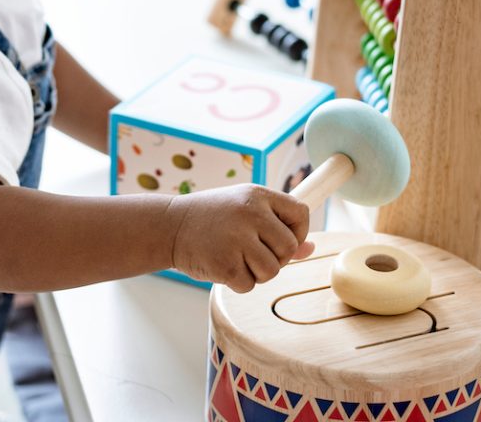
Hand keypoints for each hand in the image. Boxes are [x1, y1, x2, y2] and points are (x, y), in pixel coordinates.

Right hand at [164, 184, 314, 292]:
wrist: (169, 226)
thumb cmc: (210, 218)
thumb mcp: (244, 210)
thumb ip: (277, 226)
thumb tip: (311, 248)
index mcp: (258, 195)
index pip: (300, 213)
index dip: (299, 232)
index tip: (281, 239)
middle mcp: (251, 213)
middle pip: (288, 248)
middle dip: (275, 257)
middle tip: (252, 252)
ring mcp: (238, 239)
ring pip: (272, 271)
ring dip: (256, 272)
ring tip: (235, 257)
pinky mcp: (226, 264)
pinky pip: (249, 284)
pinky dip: (238, 282)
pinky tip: (221, 265)